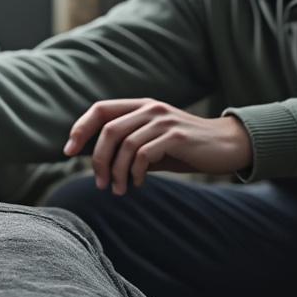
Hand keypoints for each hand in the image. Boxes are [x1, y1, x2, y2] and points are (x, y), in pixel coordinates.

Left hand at [63, 98, 252, 194]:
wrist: (229, 146)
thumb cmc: (184, 149)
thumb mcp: (151, 144)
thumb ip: (125, 147)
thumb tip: (91, 160)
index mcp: (140, 106)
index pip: (100, 109)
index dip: (80, 128)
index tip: (67, 151)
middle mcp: (150, 108)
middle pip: (108, 130)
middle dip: (97, 159)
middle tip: (100, 183)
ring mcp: (164, 120)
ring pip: (125, 144)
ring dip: (117, 172)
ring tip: (119, 190)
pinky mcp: (177, 136)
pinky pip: (144, 154)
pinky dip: (135, 173)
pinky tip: (138, 184)